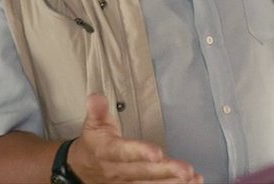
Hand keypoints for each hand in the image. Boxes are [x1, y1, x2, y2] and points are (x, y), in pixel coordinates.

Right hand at [70, 94, 200, 182]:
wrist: (81, 168)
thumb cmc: (94, 143)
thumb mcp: (93, 125)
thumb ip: (97, 111)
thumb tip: (95, 97)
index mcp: (106, 151)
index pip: (123, 152)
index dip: (140, 152)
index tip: (158, 153)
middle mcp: (116, 171)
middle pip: (142, 172)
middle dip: (165, 171)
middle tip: (186, 169)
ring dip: (172, 182)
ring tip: (192, 177)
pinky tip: (191, 183)